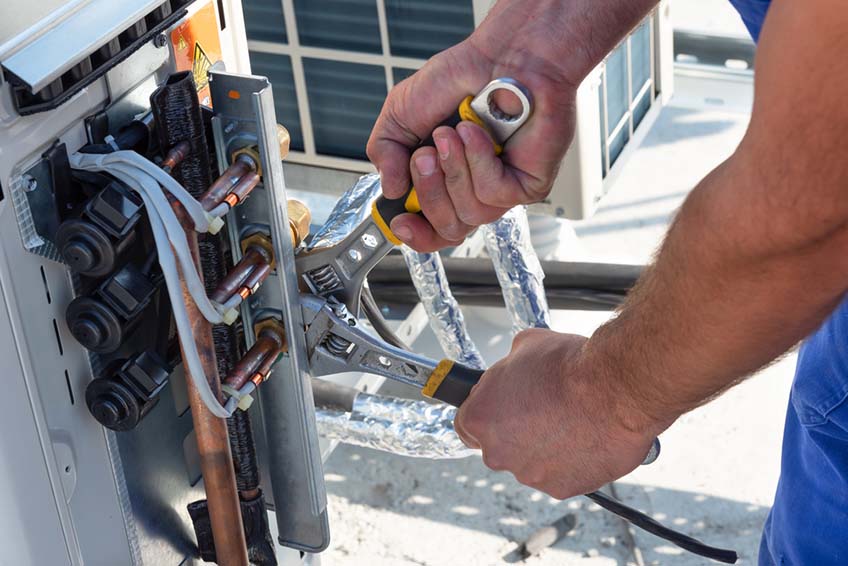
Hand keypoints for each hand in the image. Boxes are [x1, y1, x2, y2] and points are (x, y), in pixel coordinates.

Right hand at [367, 5, 582, 251]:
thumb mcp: (401, 113)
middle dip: (429, 194)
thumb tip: (390, 190)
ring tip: (453, 132)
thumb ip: (385, 152)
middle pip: (447, 229)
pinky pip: (493, 193)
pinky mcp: (527, 185)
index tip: (399, 221)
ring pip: (469, 214)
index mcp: (442, 180)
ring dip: (453, 170)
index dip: (414, 234)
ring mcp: (501, 189)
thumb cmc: (461, 78)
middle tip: (426, 156)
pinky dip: (478, 160)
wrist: (504, 56)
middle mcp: (471, 190)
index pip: (430, 229)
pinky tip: (477, 131)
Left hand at [454, 329, 662, 498]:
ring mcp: (529, 474)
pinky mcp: (560, 488)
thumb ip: (509, 367)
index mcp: (481, 417)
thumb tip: (513, 368)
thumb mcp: (526, 345)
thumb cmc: (569, 366)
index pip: (465, 425)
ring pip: (530, 462)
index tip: (500, 412)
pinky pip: (560, 475)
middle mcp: (497, 452)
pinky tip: (585, 438)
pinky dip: (570, 462)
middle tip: (543, 411)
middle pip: (498, 447)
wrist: (614, 389)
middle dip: (517, 432)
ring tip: (571, 422)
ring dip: (544, 447)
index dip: (485, 416)